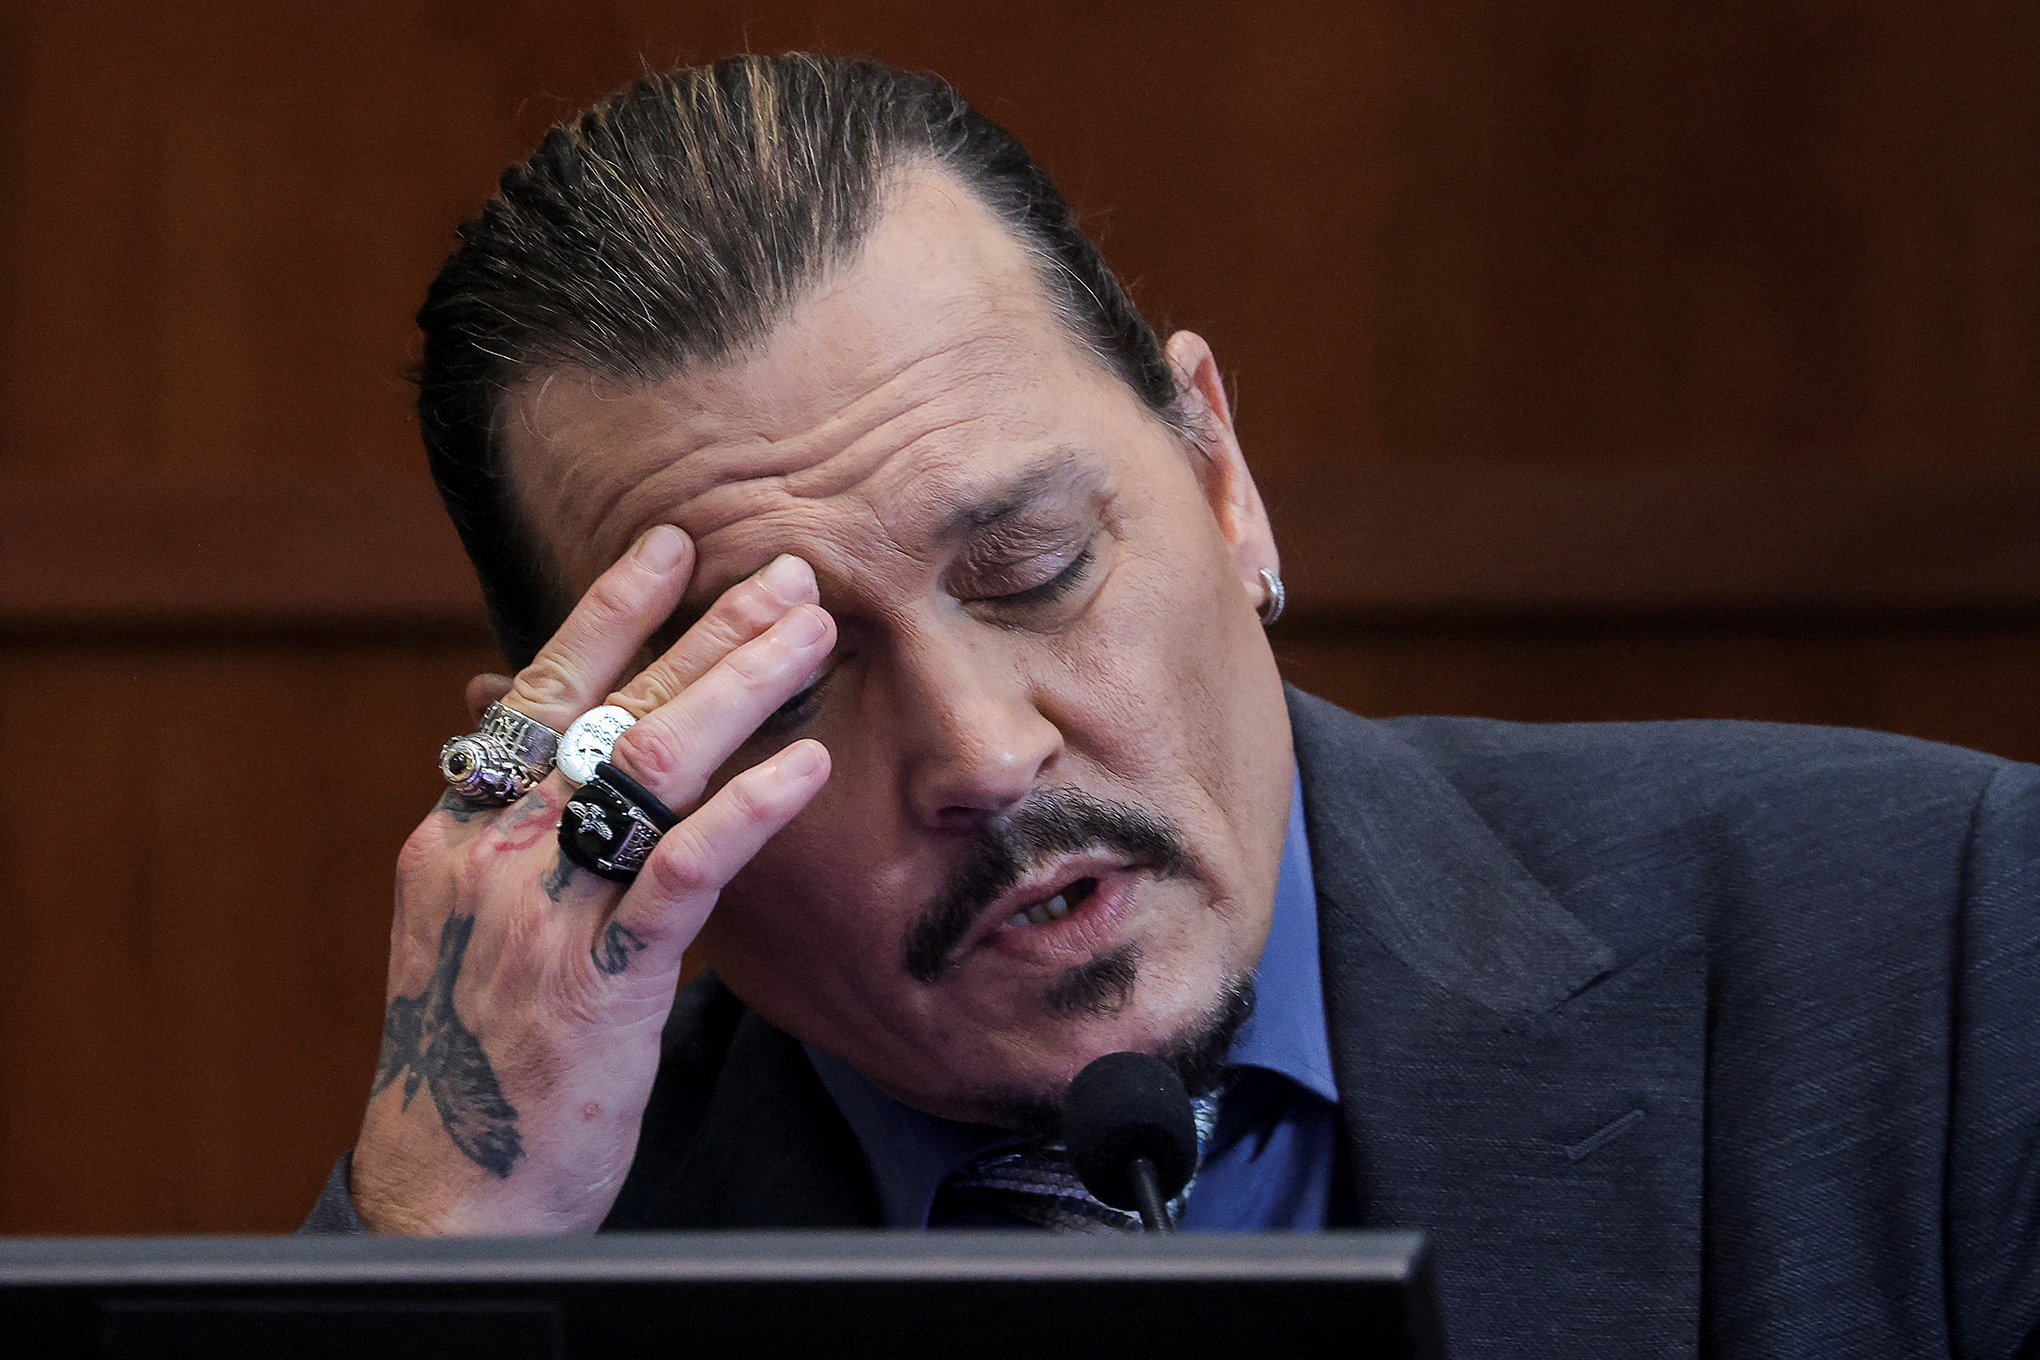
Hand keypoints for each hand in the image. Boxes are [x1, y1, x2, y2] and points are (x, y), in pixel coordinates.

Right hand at [349, 525, 833, 1233]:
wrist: (454, 1189)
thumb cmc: (484, 1057)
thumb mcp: (481, 927)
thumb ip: (525, 842)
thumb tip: (580, 770)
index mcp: (462, 832)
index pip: (537, 693)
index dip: (606, 614)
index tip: (668, 548)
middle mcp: (494, 852)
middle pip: (609, 707)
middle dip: (705, 630)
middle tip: (784, 571)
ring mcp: (544, 911)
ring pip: (648, 764)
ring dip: (738, 685)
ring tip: (812, 633)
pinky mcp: (602, 977)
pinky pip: (685, 869)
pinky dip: (750, 806)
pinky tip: (807, 764)